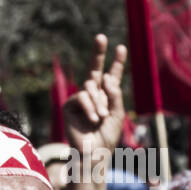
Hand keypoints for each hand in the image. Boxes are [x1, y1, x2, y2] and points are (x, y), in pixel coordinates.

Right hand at [62, 34, 126, 159]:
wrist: (94, 153)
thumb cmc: (107, 136)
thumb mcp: (117, 114)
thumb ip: (115, 95)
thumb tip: (106, 79)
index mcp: (107, 96)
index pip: (111, 76)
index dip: (116, 62)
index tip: (120, 47)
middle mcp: (93, 94)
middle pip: (95, 69)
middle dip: (98, 52)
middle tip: (100, 36)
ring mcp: (81, 99)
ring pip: (91, 86)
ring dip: (99, 102)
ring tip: (101, 118)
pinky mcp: (70, 106)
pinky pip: (82, 97)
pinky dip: (90, 107)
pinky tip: (93, 119)